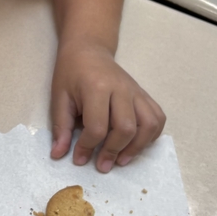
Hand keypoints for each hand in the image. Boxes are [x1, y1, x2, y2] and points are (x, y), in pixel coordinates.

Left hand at [50, 41, 165, 172]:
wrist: (88, 50)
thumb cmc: (71, 73)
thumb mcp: (59, 97)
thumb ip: (61, 127)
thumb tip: (58, 155)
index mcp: (97, 87)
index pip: (97, 126)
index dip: (88, 147)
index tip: (79, 159)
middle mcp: (121, 89)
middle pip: (126, 128)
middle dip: (113, 151)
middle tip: (102, 165)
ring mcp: (136, 91)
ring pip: (148, 125)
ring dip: (137, 147)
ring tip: (121, 160)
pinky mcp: (144, 95)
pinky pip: (157, 118)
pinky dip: (151, 135)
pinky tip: (137, 144)